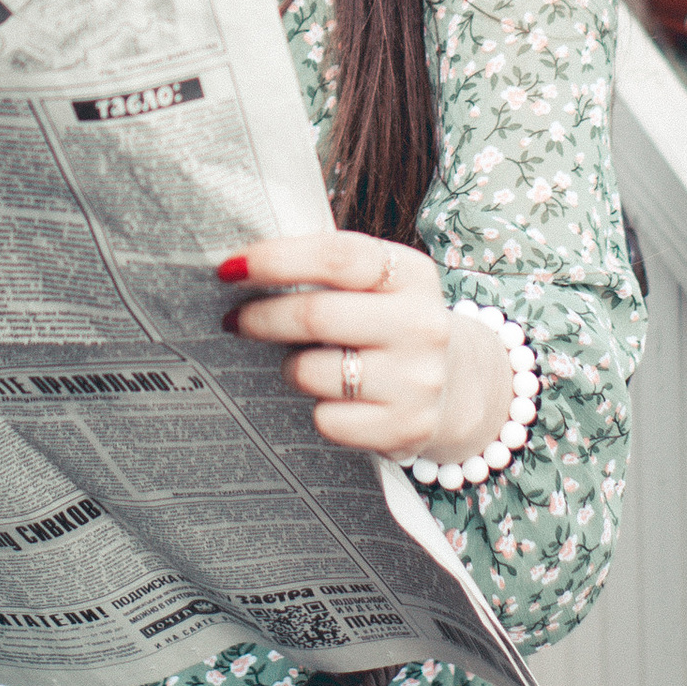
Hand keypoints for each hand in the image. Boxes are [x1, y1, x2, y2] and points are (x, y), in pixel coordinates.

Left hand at [219, 230, 508, 466]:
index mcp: (411, 274)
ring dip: (288, 367)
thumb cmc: (389, 322)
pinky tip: (329, 399)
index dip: (276, 259)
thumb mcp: (378, 284)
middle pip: (317, 316)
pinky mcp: (406, 428)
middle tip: (233, 319)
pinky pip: (328, 420)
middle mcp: (422, 325)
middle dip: (261, 317)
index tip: (229, 268)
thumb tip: (240, 265)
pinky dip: (316, 409)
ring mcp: (418, 380)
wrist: (457, 385)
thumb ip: (326, 269)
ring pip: (313, 372)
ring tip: (294, 363)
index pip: (337, 257)